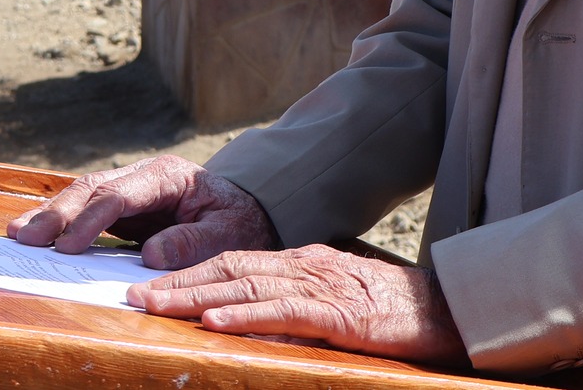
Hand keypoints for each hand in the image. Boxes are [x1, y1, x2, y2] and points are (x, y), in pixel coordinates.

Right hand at [6, 155, 277, 268]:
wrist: (246, 211)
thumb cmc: (238, 222)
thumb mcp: (227, 233)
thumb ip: (192, 242)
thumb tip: (150, 254)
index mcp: (167, 175)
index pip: (120, 194)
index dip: (91, 219)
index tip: (68, 245)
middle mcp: (142, 176)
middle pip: (92, 188)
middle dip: (58, 213)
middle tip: (25, 237)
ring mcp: (130, 188)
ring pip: (82, 195)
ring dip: (50, 215)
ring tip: (18, 235)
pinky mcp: (122, 206)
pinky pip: (85, 210)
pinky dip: (60, 222)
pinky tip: (36, 234)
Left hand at [129, 246, 469, 364]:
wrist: (449, 308)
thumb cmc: (393, 309)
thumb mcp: (334, 302)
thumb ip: (294, 305)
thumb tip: (248, 319)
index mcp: (300, 261)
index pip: (232, 262)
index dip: (188, 273)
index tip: (147, 286)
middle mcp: (303, 264)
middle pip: (228, 268)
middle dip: (177, 283)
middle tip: (132, 296)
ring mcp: (320, 285)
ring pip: (246, 285)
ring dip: (195, 296)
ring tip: (155, 306)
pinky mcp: (339, 312)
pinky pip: (284, 311)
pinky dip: (246, 314)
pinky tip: (216, 320)